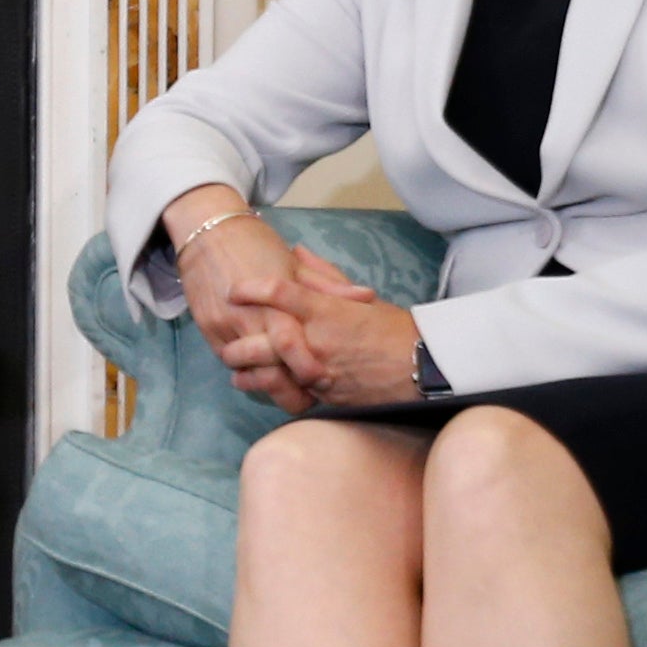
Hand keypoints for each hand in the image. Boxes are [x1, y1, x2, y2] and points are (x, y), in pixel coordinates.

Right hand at [162, 185, 323, 411]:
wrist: (208, 232)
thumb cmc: (257, 244)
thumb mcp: (294, 265)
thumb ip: (328, 285)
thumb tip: (366, 297)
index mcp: (275, 298)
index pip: (290, 343)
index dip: (307, 367)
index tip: (323, 379)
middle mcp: (249, 316)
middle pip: (269, 367)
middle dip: (290, 389)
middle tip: (311, 397)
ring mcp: (225, 326)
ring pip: (248, 370)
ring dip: (268, 383)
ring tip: (289, 390)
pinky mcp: (207, 331)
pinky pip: (229, 361)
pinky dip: (247, 371)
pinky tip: (263, 374)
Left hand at [234, 268, 423, 409]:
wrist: (422, 365)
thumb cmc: (392, 328)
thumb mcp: (360, 297)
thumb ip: (323, 275)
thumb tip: (294, 252)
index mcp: (326, 309)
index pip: (279, 292)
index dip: (251, 289)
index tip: (233, 290)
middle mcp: (319, 339)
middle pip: (266, 340)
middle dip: (239, 346)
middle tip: (224, 345)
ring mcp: (321, 369)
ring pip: (274, 374)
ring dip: (250, 375)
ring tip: (236, 374)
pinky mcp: (327, 393)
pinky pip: (293, 392)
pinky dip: (276, 391)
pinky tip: (262, 389)